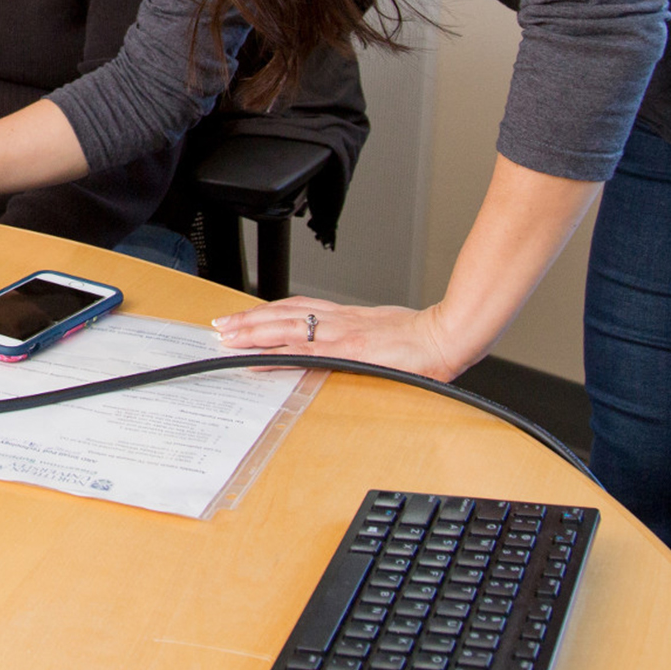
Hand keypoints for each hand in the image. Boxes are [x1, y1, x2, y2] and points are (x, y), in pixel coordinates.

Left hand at [212, 295, 478, 382]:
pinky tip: (256, 361)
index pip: (298, 309)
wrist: (448, 335)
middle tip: (221, 326)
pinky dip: (276, 356)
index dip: (269, 312)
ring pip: (286, 328)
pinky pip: (303, 353)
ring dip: (253, 333)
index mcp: (347, 316)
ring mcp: (341, 335)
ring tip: (227, 338)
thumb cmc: (424, 337)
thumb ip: (367, 339)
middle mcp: (339, 321)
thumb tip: (357, 348)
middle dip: (249, 321)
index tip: (246, 317)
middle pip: (283, 315)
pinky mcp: (348, 351)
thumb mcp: (388, 333)